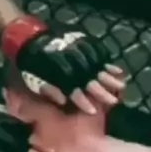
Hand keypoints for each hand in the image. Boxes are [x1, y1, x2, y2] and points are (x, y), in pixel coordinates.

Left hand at [2, 17, 124, 113]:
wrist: (29, 40)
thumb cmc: (32, 66)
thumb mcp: (34, 81)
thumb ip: (49, 90)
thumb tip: (62, 101)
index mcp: (59, 75)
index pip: (73, 91)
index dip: (82, 101)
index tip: (93, 111)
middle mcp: (71, 65)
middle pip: (89, 80)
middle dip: (101, 91)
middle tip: (113, 100)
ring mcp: (77, 54)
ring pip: (96, 67)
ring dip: (108, 77)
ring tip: (120, 86)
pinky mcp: (81, 45)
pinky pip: (97, 54)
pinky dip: (107, 62)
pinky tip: (117, 70)